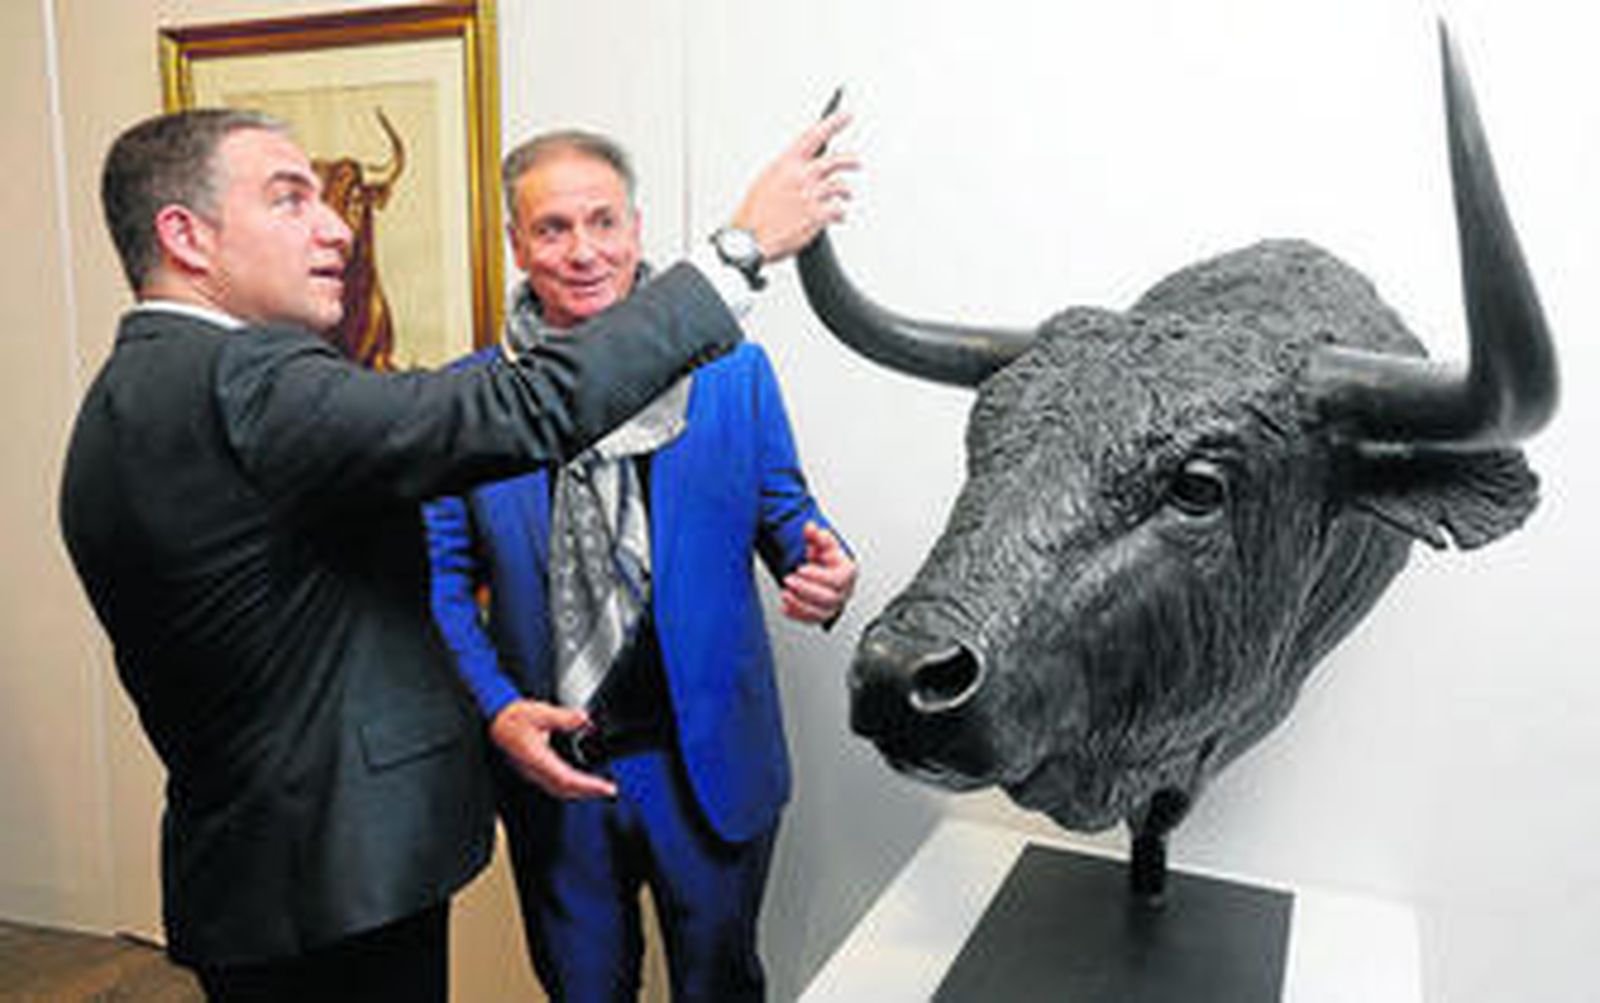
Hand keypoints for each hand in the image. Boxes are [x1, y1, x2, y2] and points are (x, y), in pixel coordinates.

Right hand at [488, 698, 616, 799]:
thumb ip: (562, 716)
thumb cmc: (513, 718)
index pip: (567, 778)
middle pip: (565, 789)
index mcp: (536, 758)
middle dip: (588, 792)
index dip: (588, 785)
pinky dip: (571, 786)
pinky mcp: (533, 772)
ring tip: (598, 788)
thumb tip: (583, 718)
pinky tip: (580, 781)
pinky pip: (554, 785)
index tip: (606, 787)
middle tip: (608, 790)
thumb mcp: (538, 712)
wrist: (495, 722)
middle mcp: (534, 770)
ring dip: (580, 791)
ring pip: (559, 790)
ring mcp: (532, 773)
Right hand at [731, 112, 857, 262]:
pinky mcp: (818, 216)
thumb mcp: (764, 182)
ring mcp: (811, 196)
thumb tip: (799, 168)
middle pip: (835, 161)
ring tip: (847, 196)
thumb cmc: (753, 215)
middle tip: (856, 162)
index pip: (813, 136)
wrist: (750, 241)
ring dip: (846, 192)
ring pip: (840, 187)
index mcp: (786, 164)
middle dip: (850, 160)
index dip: (833, 123)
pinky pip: (838, 211)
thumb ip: (786, 173)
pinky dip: (841, 214)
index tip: (846, 116)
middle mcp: (801, 177)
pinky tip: (839, 216)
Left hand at [781, 522, 857, 623]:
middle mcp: (843, 591)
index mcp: (847, 572)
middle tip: (789, 580)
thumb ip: (816, 535)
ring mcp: (834, 605)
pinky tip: (786, 607)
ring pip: (821, 613)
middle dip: (806, 590)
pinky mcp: (823, 615)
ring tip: (785, 594)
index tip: (801, 569)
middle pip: (829, 598)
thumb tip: (811, 528)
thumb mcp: (822, 543)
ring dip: (800, 605)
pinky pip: (812, 621)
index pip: (837, 579)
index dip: (818, 576)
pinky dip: (797, 615)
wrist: (824, 570)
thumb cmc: (826, 559)